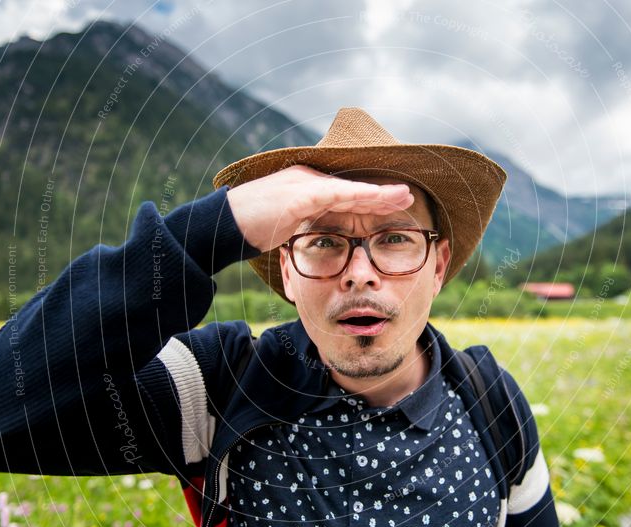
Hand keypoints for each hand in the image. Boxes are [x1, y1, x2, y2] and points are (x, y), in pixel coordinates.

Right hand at [226, 164, 413, 252]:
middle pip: (352, 188)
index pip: (346, 193)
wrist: (221, 225)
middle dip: (382, 193)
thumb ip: (305, 226)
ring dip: (377, 192)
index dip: (372, 198)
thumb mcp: (285, 226)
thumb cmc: (250, 228)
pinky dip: (354, 195)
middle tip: (409, 195)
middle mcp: (308, 181)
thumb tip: (322, 240)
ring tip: (403, 195)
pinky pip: (331, 194)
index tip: (396, 204)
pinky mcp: (295, 195)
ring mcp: (301, 185)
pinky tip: (374, 196)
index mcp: (307, 188)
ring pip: (347, 188)